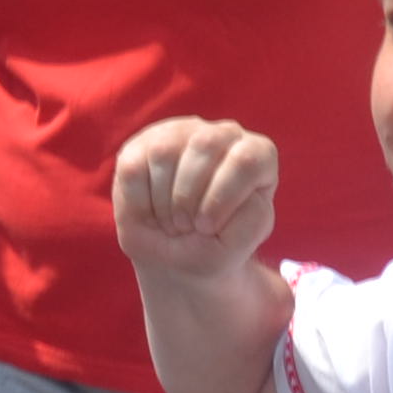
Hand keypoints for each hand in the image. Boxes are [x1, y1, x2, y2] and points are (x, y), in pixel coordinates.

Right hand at [114, 116, 283, 286]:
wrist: (176, 259)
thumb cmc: (213, 247)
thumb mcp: (238, 246)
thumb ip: (252, 220)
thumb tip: (235, 187)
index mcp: (257, 156)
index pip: (247, 160)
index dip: (222, 198)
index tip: (207, 227)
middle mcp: (223, 134)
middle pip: (206, 145)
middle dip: (189, 198)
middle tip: (187, 227)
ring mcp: (182, 133)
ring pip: (165, 152)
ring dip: (163, 202)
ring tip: (172, 221)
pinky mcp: (143, 144)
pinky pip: (134, 168)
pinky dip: (139, 202)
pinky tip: (151, 212)